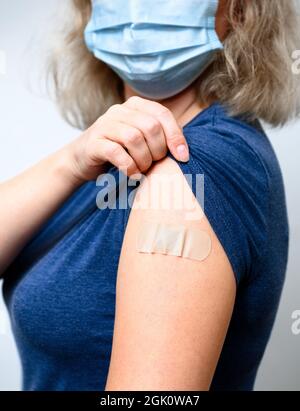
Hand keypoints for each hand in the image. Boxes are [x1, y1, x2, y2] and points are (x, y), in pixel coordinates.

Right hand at [68, 96, 188, 181]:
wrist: (81, 160)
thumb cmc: (118, 152)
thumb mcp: (140, 140)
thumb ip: (159, 138)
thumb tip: (184, 151)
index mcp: (134, 106)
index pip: (162, 115)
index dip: (176, 136)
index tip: (183, 157)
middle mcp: (118, 110)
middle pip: (150, 126)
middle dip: (158, 150)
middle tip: (154, 164)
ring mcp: (104, 124)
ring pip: (134, 138)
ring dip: (143, 160)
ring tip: (142, 169)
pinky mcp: (93, 142)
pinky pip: (116, 152)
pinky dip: (128, 167)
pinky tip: (131, 174)